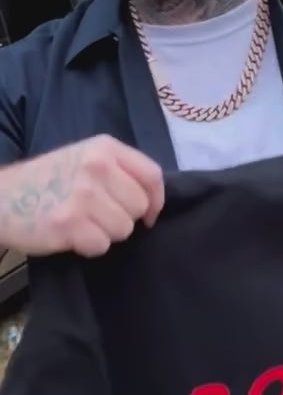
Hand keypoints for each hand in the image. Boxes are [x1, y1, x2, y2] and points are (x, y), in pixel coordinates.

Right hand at [0, 136, 164, 258]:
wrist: (0, 197)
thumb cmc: (47, 180)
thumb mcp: (84, 159)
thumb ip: (118, 171)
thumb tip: (152, 200)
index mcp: (104, 148)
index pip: (152, 175)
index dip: (155, 200)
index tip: (148, 215)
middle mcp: (97, 167)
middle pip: (139, 206)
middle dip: (123, 217)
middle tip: (97, 215)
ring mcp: (83, 195)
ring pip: (123, 229)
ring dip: (105, 233)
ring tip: (82, 223)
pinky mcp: (68, 223)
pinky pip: (101, 245)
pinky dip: (88, 246)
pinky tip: (71, 234)